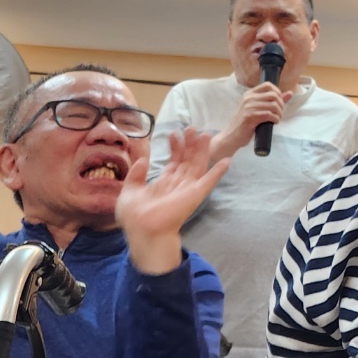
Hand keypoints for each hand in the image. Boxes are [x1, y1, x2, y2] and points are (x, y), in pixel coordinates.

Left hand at [116, 129, 230, 274]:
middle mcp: (178, 184)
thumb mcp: (129, 191)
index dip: (175, 147)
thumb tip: (144, 160)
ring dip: (202, 150)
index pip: (174, 162)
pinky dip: (219, 171)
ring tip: (205, 134)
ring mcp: (188, 188)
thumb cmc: (135, 215)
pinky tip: (227, 159)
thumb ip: (136, 175)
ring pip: (198, 165)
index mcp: (164, 183)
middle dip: (190, 144)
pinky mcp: (196, 193)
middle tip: (192, 128)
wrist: (143, 229)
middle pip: (188, 160)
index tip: (174, 134)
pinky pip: (210, 180)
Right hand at [210, 83, 291, 161]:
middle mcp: (248, 98)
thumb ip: (273, 100)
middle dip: (281, 105)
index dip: (278, 92)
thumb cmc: (247, 123)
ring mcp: (248, 107)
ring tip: (277, 118)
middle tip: (279, 113)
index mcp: (250, 94)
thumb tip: (290, 93)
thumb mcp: (258, 108)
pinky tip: (274, 122)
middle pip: (273, 95)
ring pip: (273, 105)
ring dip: (279, 113)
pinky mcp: (250, 117)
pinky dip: (275, 119)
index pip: (268, 85)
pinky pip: (269, 115)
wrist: (233, 135)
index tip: (279, 102)